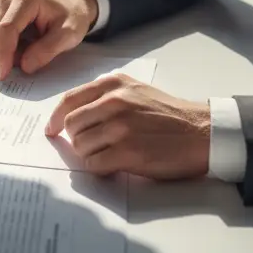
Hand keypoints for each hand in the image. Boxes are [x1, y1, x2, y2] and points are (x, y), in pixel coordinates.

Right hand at [0, 0, 98, 80]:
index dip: (3, 53)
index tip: (3, 75)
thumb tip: (24, 66)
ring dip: (5, 51)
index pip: (7, 29)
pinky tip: (20, 43)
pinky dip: (2, 46)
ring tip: (29, 49)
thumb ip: (47, 50)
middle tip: (30, 60)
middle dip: (7, 55)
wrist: (69, 4)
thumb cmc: (71, 17)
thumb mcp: (69, 35)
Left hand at [46, 73, 210, 179]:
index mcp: (113, 84)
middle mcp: (114, 102)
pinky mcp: (128, 152)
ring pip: (81, 146)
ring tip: (108, 154)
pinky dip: (99, 168)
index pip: (69, 100)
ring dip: (89, 155)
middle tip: (90, 146)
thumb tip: (73, 114)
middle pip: (71, 125)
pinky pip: (94, 164)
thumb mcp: (135, 90)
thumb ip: (105, 96)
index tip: (51, 129)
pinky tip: (113, 165)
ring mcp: (120, 127)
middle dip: (76, 139)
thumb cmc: (168, 113)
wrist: (201, 132)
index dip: (55, 118)